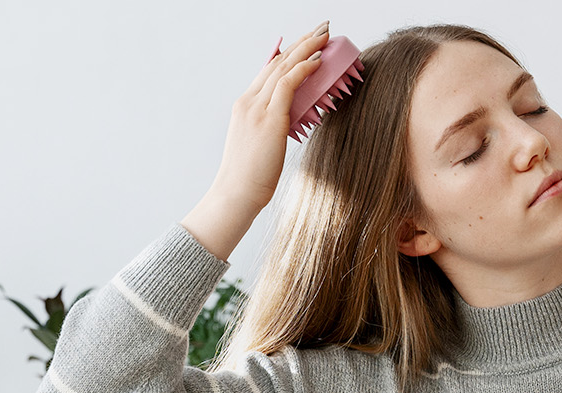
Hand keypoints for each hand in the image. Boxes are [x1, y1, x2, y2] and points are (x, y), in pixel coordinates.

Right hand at [207, 20, 330, 209]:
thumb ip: (274, 126)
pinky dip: (304, 69)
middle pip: (278, 62)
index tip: (309, 43)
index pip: (270, 70)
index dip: (291, 53)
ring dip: (307, 48)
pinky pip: (288, 84)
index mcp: (246, 105)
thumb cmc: (251, 177)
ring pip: (283, 67)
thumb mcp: (262, 144)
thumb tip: (293, 120)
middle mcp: (248, 101)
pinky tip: (318, 61)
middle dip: (302, 42)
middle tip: (323, 28)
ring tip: (326, 35)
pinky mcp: (268, 119)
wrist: (235, 194)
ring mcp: (256, 108)